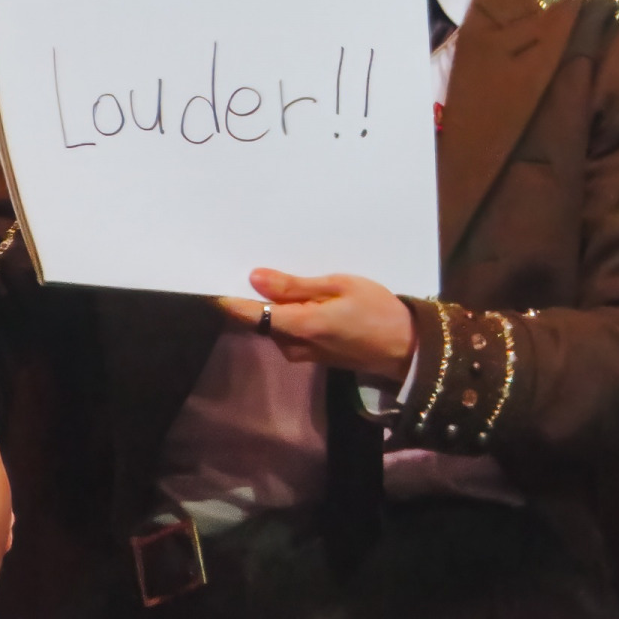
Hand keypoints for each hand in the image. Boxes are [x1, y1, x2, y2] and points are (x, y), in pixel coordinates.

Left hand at [216, 269, 415, 381]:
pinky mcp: (311, 355)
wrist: (405, 348)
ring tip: (280, 274)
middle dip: (255, 296)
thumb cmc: (377, 310)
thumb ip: (296, 286)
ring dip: (274, 305)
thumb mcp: (340, 286)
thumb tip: (255, 278)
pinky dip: (287, 314)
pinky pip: (288, 332)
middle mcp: (294, 345)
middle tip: (252, 264)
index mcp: (300, 326)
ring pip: (274, 326)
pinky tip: (299, 295)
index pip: (251, 315)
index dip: (229, 301)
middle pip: (260, 320)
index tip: (213, 280)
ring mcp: (302, 353)